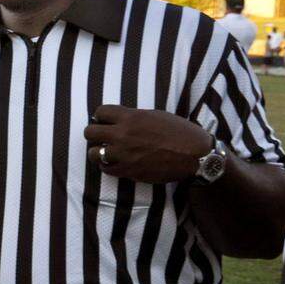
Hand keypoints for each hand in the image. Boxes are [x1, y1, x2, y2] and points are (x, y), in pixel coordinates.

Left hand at [84, 105, 213, 182]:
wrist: (195, 156)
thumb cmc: (179, 133)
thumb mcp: (155, 116)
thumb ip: (133, 117)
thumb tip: (117, 119)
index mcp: (131, 117)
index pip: (100, 112)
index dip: (101, 116)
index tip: (105, 121)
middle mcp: (123, 135)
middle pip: (90, 132)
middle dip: (94, 133)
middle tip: (101, 136)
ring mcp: (124, 154)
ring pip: (92, 153)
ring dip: (97, 151)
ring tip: (105, 151)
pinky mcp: (129, 171)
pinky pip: (106, 169)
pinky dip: (107, 165)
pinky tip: (114, 163)